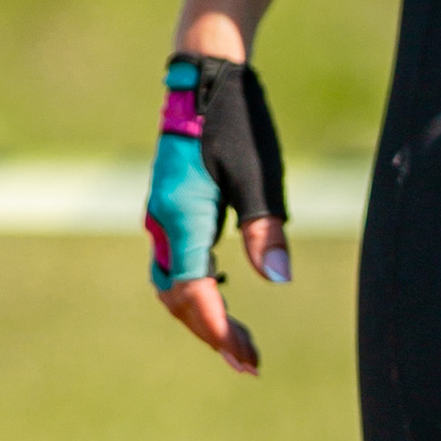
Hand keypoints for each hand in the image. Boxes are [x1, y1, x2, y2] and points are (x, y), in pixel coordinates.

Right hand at [145, 51, 291, 374]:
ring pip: (172, 283)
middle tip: (250, 363)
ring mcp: (161, 215)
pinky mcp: (170, 207)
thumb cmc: (236, 120)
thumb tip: (278, 279)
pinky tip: (224, 293)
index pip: (193, 291)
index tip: (244, 359)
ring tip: (238, 343)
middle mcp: (162, 222)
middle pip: (178, 297)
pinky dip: (197, 288)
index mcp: (182, 216)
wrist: (203, 77)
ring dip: (203, 314)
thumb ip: (267, 229)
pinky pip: (175, 262)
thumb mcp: (259, 175)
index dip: (218, 329)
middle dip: (212, 332)